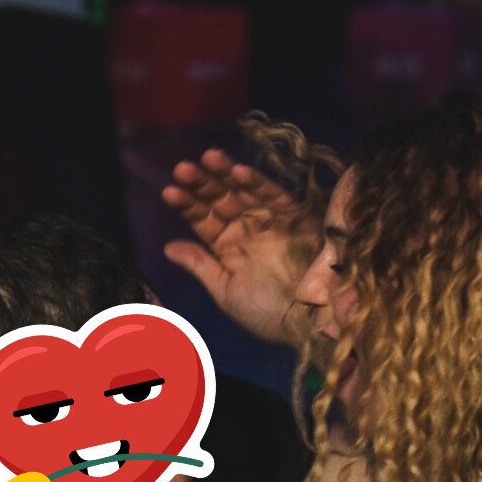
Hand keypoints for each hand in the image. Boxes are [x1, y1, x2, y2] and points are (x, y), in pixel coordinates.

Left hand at [162, 149, 321, 345]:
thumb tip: (168, 246)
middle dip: (203, 184)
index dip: (187, 205)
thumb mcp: (227, 293)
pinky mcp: (295, 218)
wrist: (312, 322)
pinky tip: (239, 172)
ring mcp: (271, 222)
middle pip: (221, 200)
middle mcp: (248, 231)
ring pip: (244, 192)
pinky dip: (258, 184)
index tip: (169, 192)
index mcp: (229, 249)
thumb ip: (201, 266)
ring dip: (226, 175)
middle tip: (183, 168)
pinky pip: (275, 196)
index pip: (204, 220)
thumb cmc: (268, 314)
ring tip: (208, 158)